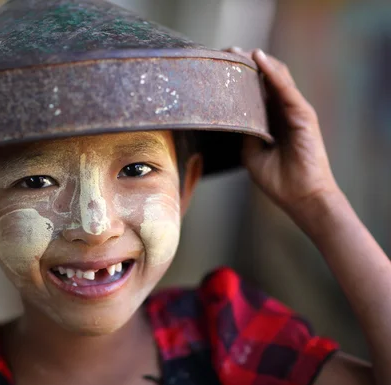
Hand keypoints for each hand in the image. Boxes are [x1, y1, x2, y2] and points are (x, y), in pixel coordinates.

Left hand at [227, 48, 340, 215]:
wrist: (301, 197)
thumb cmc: (278, 179)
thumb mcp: (251, 153)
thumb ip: (244, 132)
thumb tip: (227, 117)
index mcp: (272, 120)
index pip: (255, 91)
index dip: (239, 78)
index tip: (218, 66)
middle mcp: (284, 111)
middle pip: (264, 79)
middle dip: (245, 65)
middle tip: (224, 52)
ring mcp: (294, 110)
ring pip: (276, 77)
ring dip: (257, 62)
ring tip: (236, 50)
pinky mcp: (303, 114)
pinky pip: (285, 88)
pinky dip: (271, 72)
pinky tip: (258, 59)